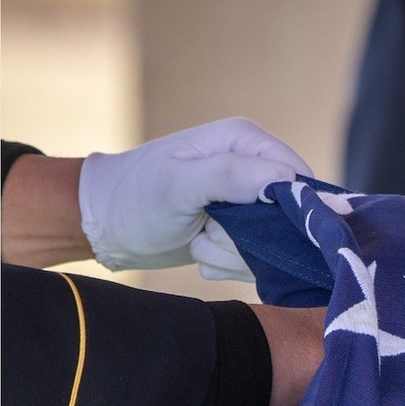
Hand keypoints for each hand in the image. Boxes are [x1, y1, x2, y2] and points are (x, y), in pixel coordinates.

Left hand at [78, 117, 311, 272]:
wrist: (104, 226)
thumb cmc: (134, 198)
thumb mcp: (179, 185)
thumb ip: (233, 176)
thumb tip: (290, 180)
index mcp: (246, 141)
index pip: (299, 179)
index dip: (288, 211)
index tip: (252, 229)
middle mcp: (255, 166)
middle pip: (290, 217)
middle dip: (253, 238)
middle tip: (210, 233)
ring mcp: (250, 199)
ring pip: (275, 243)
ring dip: (237, 254)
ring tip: (200, 241)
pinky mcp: (244, 227)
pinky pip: (260, 257)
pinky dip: (232, 263)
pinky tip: (202, 249)